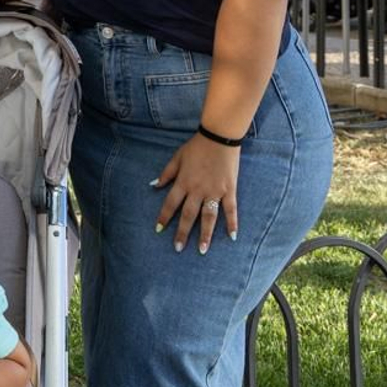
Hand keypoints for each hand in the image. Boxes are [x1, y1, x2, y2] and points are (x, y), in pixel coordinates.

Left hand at [153, 133, 241, 254]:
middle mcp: (198, 190)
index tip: (159, 230)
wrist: (219, 137)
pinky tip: (232, 236)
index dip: (164, 217)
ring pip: (209, 217)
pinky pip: (231, 210)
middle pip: (188, 215)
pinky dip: (232, 223)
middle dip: (183, 233)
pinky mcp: (229, 190)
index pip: (171, 204)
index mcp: (183, 182)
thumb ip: (166, 174)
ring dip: (206, 235)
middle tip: (178, 249)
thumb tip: (153, 186)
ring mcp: (214, 191)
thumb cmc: (196, 147)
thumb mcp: (177, 158)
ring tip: (202, 250)